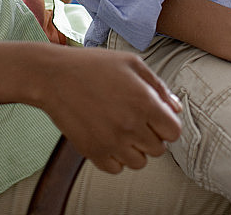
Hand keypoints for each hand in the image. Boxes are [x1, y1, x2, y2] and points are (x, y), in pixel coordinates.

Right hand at [38, 47, 182, 173]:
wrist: (55, 76)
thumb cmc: (94, 65)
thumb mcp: (131, 63)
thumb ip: (158, 86)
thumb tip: (175, 108)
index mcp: (144, 102)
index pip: (174, 131)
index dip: (167, 123)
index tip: (156, 116)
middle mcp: (131, 126)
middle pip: (159, 149)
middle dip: (152, 135)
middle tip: (136, 119)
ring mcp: (111, 142)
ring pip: (139, 163)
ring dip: (135, 149)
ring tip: (122, 128)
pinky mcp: (93, 153)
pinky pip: (116, 168)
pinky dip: (115, 157)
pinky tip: (108, 136)